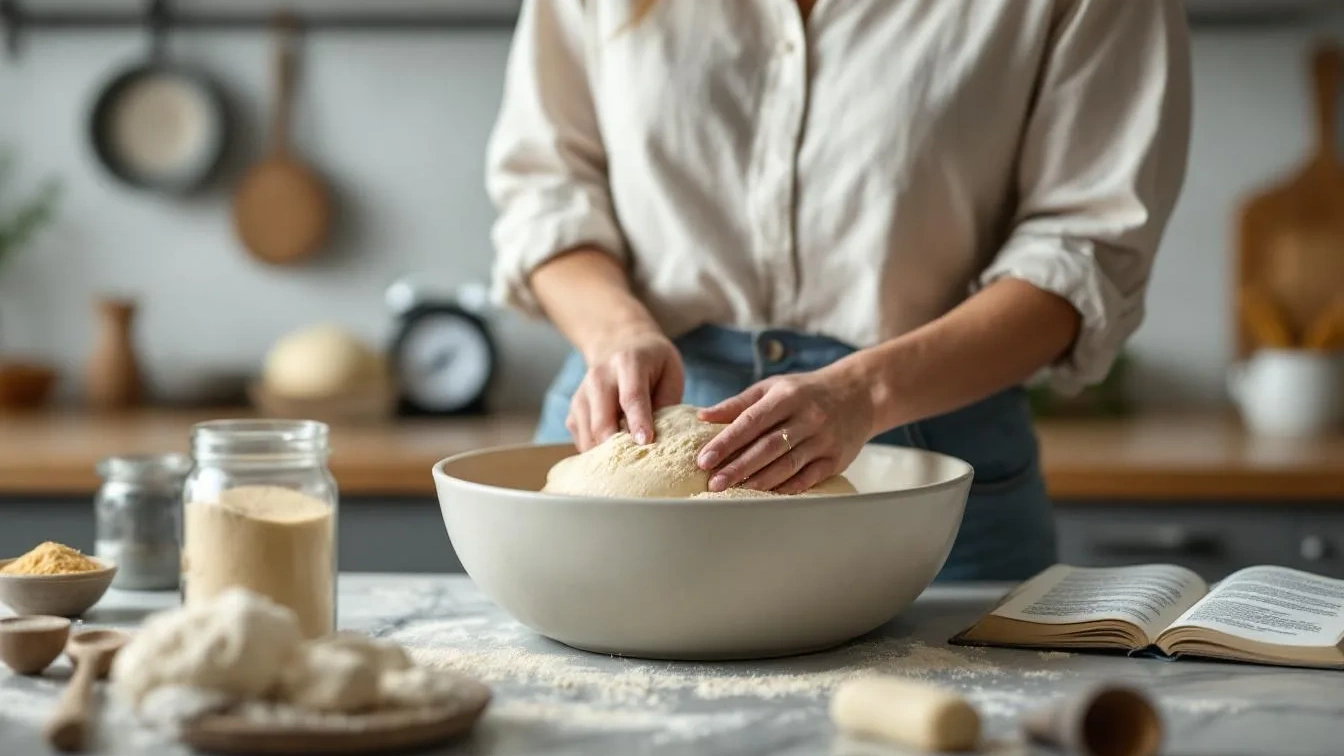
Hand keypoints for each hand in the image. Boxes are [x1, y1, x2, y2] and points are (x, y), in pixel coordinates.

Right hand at [569, 328, 684, 450]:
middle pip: (602, 421)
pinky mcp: (574, 410)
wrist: (619, 344)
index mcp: (628, 363)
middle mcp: (599, 377)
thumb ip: (668, 402)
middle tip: (638, 466)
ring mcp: (582, 394)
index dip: (638, 422)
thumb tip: (662, 437)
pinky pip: (582, 439)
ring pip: (589, 435)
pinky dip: (597, 451)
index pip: (631, 397)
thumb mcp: (670, 373)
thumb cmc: (652, 363)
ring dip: (607, 454)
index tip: (645, 442)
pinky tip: (614, 451)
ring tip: (628, 462)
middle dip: (618, 447)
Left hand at [695, 363, 876, 492]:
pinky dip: (785, 489)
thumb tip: (703, 416)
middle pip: (767, 447)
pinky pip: (807, 478)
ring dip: (758, 482)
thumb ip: (738, 404)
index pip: (750, 422)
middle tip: (714, 483)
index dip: (726, 442)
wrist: (860, 394)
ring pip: (787, 465)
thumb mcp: (773, 387)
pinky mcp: (835, 459)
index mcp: (786, 397)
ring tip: (733, 492)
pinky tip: (765, 497)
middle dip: (737, 468)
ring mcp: (823, 440)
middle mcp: (807, 418)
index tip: (704, 459)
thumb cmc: (806, 391)